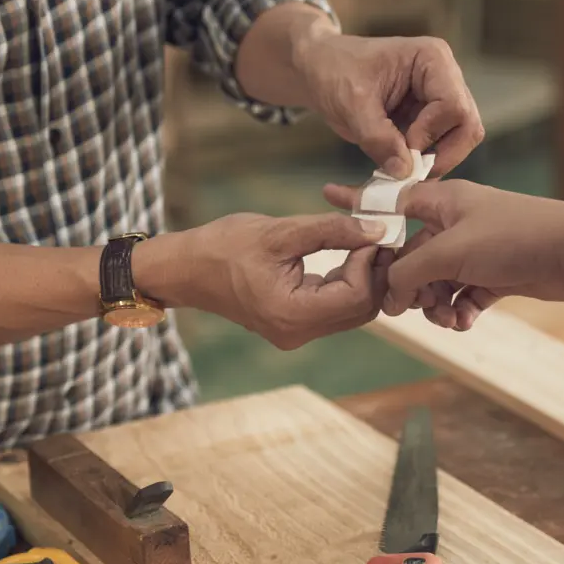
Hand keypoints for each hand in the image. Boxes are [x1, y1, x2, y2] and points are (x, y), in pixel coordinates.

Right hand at [144, 212, 391, 349]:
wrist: (186, 270)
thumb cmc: (223, 247)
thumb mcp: (279, 232)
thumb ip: (331, 230)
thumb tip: (377, 230)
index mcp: (291, 314)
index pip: (356, 296)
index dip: (370, 263)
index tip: (370, 232)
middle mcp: (297, 333)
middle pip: (361, 310)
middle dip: (375, 273)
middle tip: (376, 237)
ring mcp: (296, 333)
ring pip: (353, 312)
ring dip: (364, 279)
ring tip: (362, 243)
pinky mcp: (295, 325)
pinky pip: (335, 310)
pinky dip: (348, 284)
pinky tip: (347, 256)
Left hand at [294, 31, 483, 178]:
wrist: (319, 69)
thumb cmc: (333, 72)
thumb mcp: (352, 105)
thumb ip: (378, 138)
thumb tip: (405, 172)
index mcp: (432, 60)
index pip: (454, 107)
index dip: (431, 135)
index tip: (402, 148)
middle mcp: (444, 77)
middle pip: (467, 126)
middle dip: (441, 154)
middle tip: (407, 171)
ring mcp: (437, 99)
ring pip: (457, 141)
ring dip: (431, 161)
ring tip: (398, 169)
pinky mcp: (426, 119)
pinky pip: (438, 148)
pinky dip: (421, 163)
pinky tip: (396, 167)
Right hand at [323, 180, 563, 330]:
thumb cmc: (513, 236)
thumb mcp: (449, 251)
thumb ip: (409, 271)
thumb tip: (389, 295)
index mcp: (442, 202)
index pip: (389, 200)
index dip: (357, 201)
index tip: (328, 197)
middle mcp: (455, 223)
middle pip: (411, 255)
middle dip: (408, 284)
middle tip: (407, 307)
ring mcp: (475, 249)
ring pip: (436, 281)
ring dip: (436, 304)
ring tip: (449, 318)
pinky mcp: (494, 273)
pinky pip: (463, 295)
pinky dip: (461, 310)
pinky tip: (467, 320)